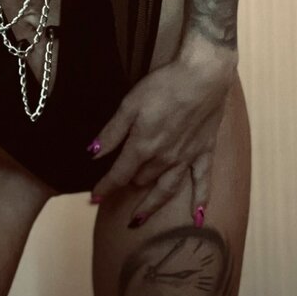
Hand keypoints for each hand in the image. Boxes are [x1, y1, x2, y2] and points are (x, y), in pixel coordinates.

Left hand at [89, 37, 237, 226]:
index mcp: (143, 146)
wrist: (203, 76)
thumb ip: (111, 132)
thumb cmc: (164, 85)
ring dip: (151, 205)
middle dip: (128, 183)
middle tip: (119, 185)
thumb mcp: (130, 103)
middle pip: (141, 180)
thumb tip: (92, 154)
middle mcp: (164, 159)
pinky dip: (200, 201)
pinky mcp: (204, 152)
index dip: (105, 187)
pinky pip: (203, 183)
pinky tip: (198, 218)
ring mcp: (186, 158)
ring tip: (139, 219)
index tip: (94, 198)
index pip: (119, 174)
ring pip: (166, 189)